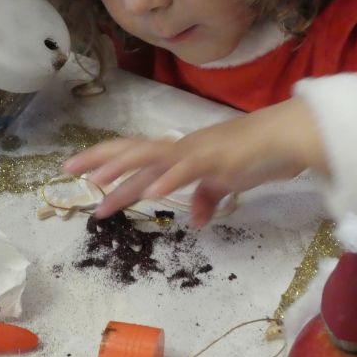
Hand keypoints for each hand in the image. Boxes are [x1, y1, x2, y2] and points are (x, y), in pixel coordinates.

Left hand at [63, 98, 327, 226]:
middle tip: (68, 170)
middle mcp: (183, 148)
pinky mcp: (219, 160)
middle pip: (134, 151)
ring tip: (97, 185)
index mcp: (181, 152)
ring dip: (125, 172)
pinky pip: (190, 170)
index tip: (77, 169)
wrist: (289, 137)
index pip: (137, 153)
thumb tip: (197, 218)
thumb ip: (208, 197)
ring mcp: (199, 151)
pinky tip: (152, 192)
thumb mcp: (227, 182)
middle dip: (100, 160)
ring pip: (154, 158)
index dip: (106, 159)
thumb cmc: (258, 155)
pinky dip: (170, 180)